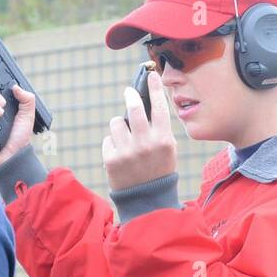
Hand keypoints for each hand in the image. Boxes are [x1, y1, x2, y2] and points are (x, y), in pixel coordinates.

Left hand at [102, 70, 176, 191]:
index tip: (151, 75)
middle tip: (128, 93)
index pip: (159, 107)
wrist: (146, 200)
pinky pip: (108, 140)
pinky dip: (113, 144)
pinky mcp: (111, 159)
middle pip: (134, 108)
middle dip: (130, 96)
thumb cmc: (159, 169)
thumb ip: (159, 128)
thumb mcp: (167, 149)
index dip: (155, 88)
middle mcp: (145, 143)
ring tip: (125, 138)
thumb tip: (146, 102)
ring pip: (116, 123)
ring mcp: (127, 151)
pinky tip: (120, 156)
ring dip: (119, 126)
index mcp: (163, 139)